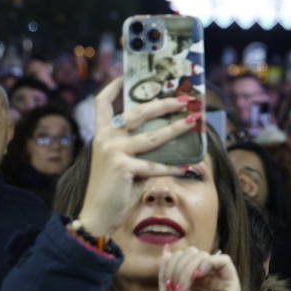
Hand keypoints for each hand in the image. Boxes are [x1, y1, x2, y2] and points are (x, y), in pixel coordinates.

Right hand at [76, 78, 199, 237]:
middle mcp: (106, 138)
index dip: (114, 87)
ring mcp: (114, 151)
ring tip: (193, 122)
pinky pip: (156, 165)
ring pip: (153, 136)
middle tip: (185, 99)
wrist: (96, 215)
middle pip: (138, 112)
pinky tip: (187, 166)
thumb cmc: (113, 189)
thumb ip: (135, 147)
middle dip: (164, 103)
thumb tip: (166, 136)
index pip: (102, 102)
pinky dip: (173, 166)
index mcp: (102, 134)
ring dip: (176, 129)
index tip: (126, 75)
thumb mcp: (121, 162)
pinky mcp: (123, 167)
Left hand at [159, 246, 240, 290]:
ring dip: (190, 267)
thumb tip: (167, 249)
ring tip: (185, 286)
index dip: (174, 262)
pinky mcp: (230, 285)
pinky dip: (210, 262)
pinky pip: (225, 261)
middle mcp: (206, 277)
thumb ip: (167, 270)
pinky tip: (200, 274)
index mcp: (191, 278)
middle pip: (194, 253)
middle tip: (177, 285)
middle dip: (181, 266)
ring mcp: (218, 280)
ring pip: (205, 256)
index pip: (184, 255)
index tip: (169, 280)